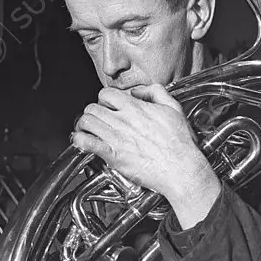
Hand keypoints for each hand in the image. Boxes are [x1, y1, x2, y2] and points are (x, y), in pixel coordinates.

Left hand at [72, 85, 220, 228]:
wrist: (181, 168)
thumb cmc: (180, 143)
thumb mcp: (174, 108)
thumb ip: (156, 92)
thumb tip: (139, 91)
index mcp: (135, 107)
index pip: (106, 93)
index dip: (104, 99)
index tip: (108, 107)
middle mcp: (123, 120)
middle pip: (92, 108)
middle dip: (92, 113)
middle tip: (96, 120)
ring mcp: (116, 137)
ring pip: (86, 122)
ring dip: (83, 125)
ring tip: (87, 130)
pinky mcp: (113, 155)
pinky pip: (86, 143)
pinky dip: (80, 141)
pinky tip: (83, 142)